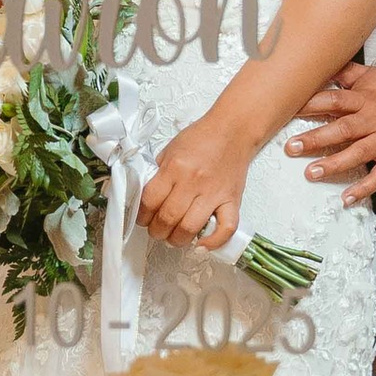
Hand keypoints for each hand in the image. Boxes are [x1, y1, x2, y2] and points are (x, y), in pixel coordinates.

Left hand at [138, 111, 253, 254]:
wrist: (233, 130)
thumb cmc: (201, 138)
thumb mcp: (170, 149)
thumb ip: (158, 173)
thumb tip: (144, 197)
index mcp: (174, 168)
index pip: (150, 201)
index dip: (142, 216)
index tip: (142, 219)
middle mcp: (193, 182)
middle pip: (168, 218)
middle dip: (157, 231)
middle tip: (157, 230)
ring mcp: (214, 193)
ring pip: (190, 228)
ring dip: (177, 239)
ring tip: (173, 237)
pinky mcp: (232, 201)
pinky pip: (226, 228)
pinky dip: (213, 242)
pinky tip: (202, 245)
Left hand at [287, 64, 375, 205]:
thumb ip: (350, 73)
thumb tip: (324, 64)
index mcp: (366, 98)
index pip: (335, 99)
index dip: (311, 104)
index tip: (288, 110)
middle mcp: (375, 119)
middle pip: (342, 128)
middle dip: (316, 138)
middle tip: (291, 148)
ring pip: (359, 152)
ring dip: (335, 164)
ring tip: (311, 173)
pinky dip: (365, 187)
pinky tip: (347, 198)